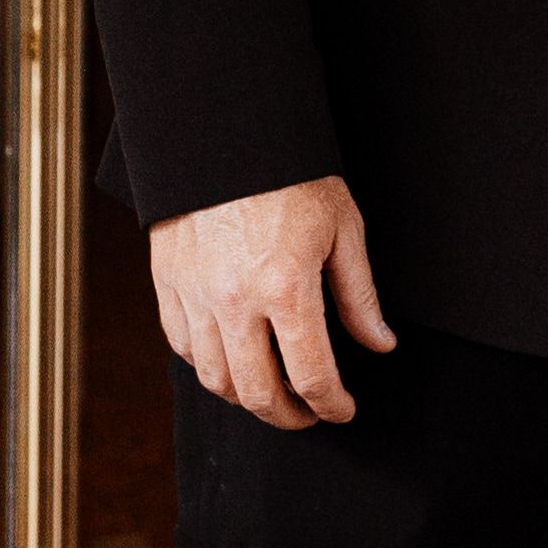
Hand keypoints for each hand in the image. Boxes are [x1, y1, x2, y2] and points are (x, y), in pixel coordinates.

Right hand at [150, 175, 394, 430]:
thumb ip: (359, 295)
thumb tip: (380, 344)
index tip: (342, 409)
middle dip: (289, 416)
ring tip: (272, 392)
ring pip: (214, 378)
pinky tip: (232, 358)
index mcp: (287, 288)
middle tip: (308, 413)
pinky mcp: (168, 281)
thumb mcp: (343, 228)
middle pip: (258, 392)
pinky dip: (207, 364)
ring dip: (247, 397)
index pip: (311, 376)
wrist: (228, 131)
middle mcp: (235, 301)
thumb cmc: (292, 175)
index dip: (332, 405)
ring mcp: (195, 294)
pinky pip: (181, 344)